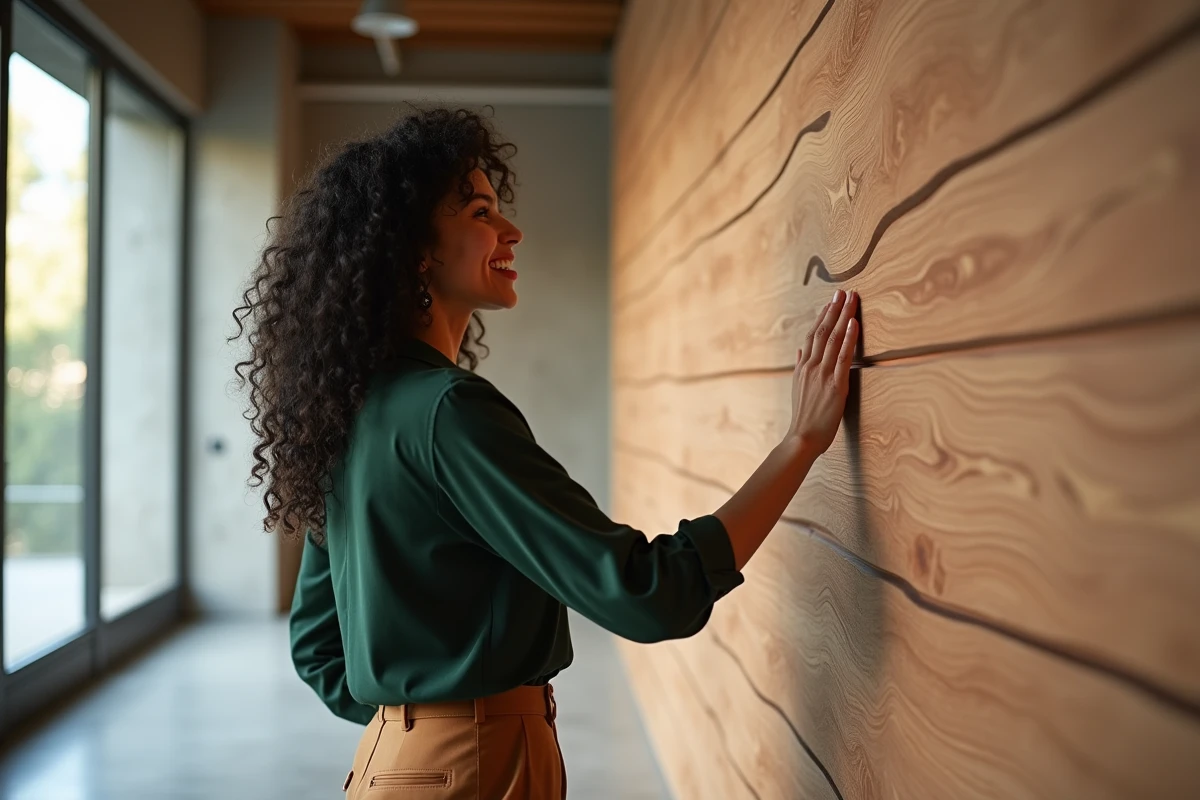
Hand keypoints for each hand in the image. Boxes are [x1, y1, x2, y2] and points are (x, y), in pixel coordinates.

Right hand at [786, 289, 858, 455]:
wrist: (802, 438)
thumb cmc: (803, 418)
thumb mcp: (797, 389)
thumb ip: (799, 368)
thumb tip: (800, 351)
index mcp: (803, 367)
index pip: (813, 335)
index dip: (823, 316)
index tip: (831, 301)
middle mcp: (811, 366)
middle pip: (823, 331)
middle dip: (834, 309)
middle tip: (843, 292)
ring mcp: (822, 374)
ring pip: (833, 338)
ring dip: (843, 316)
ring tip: (850, 299)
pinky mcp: (835, 384)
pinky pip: (843, 356)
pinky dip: (849, 338)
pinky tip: (854, 324)